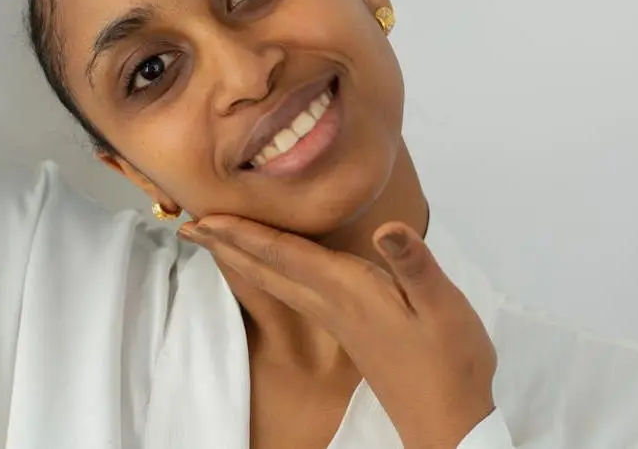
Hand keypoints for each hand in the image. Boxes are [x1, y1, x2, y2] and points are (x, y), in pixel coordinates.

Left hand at [179, 218, 496, 448]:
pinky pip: (293, 292)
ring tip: (217, 241)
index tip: (206, 216)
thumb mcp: (442, 306)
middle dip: (228, 245)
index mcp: (349, 291)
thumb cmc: (449, 362)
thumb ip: (413, 264)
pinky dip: (270, 273)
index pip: (286, 255)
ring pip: (276, 282)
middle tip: (188, 225)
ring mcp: (337, 320)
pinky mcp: (347, 330)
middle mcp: (333, 304)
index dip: (245, 232)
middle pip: (268, 269)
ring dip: (243, 259)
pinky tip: (273, 270)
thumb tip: (388, 227)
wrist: (447, 420)